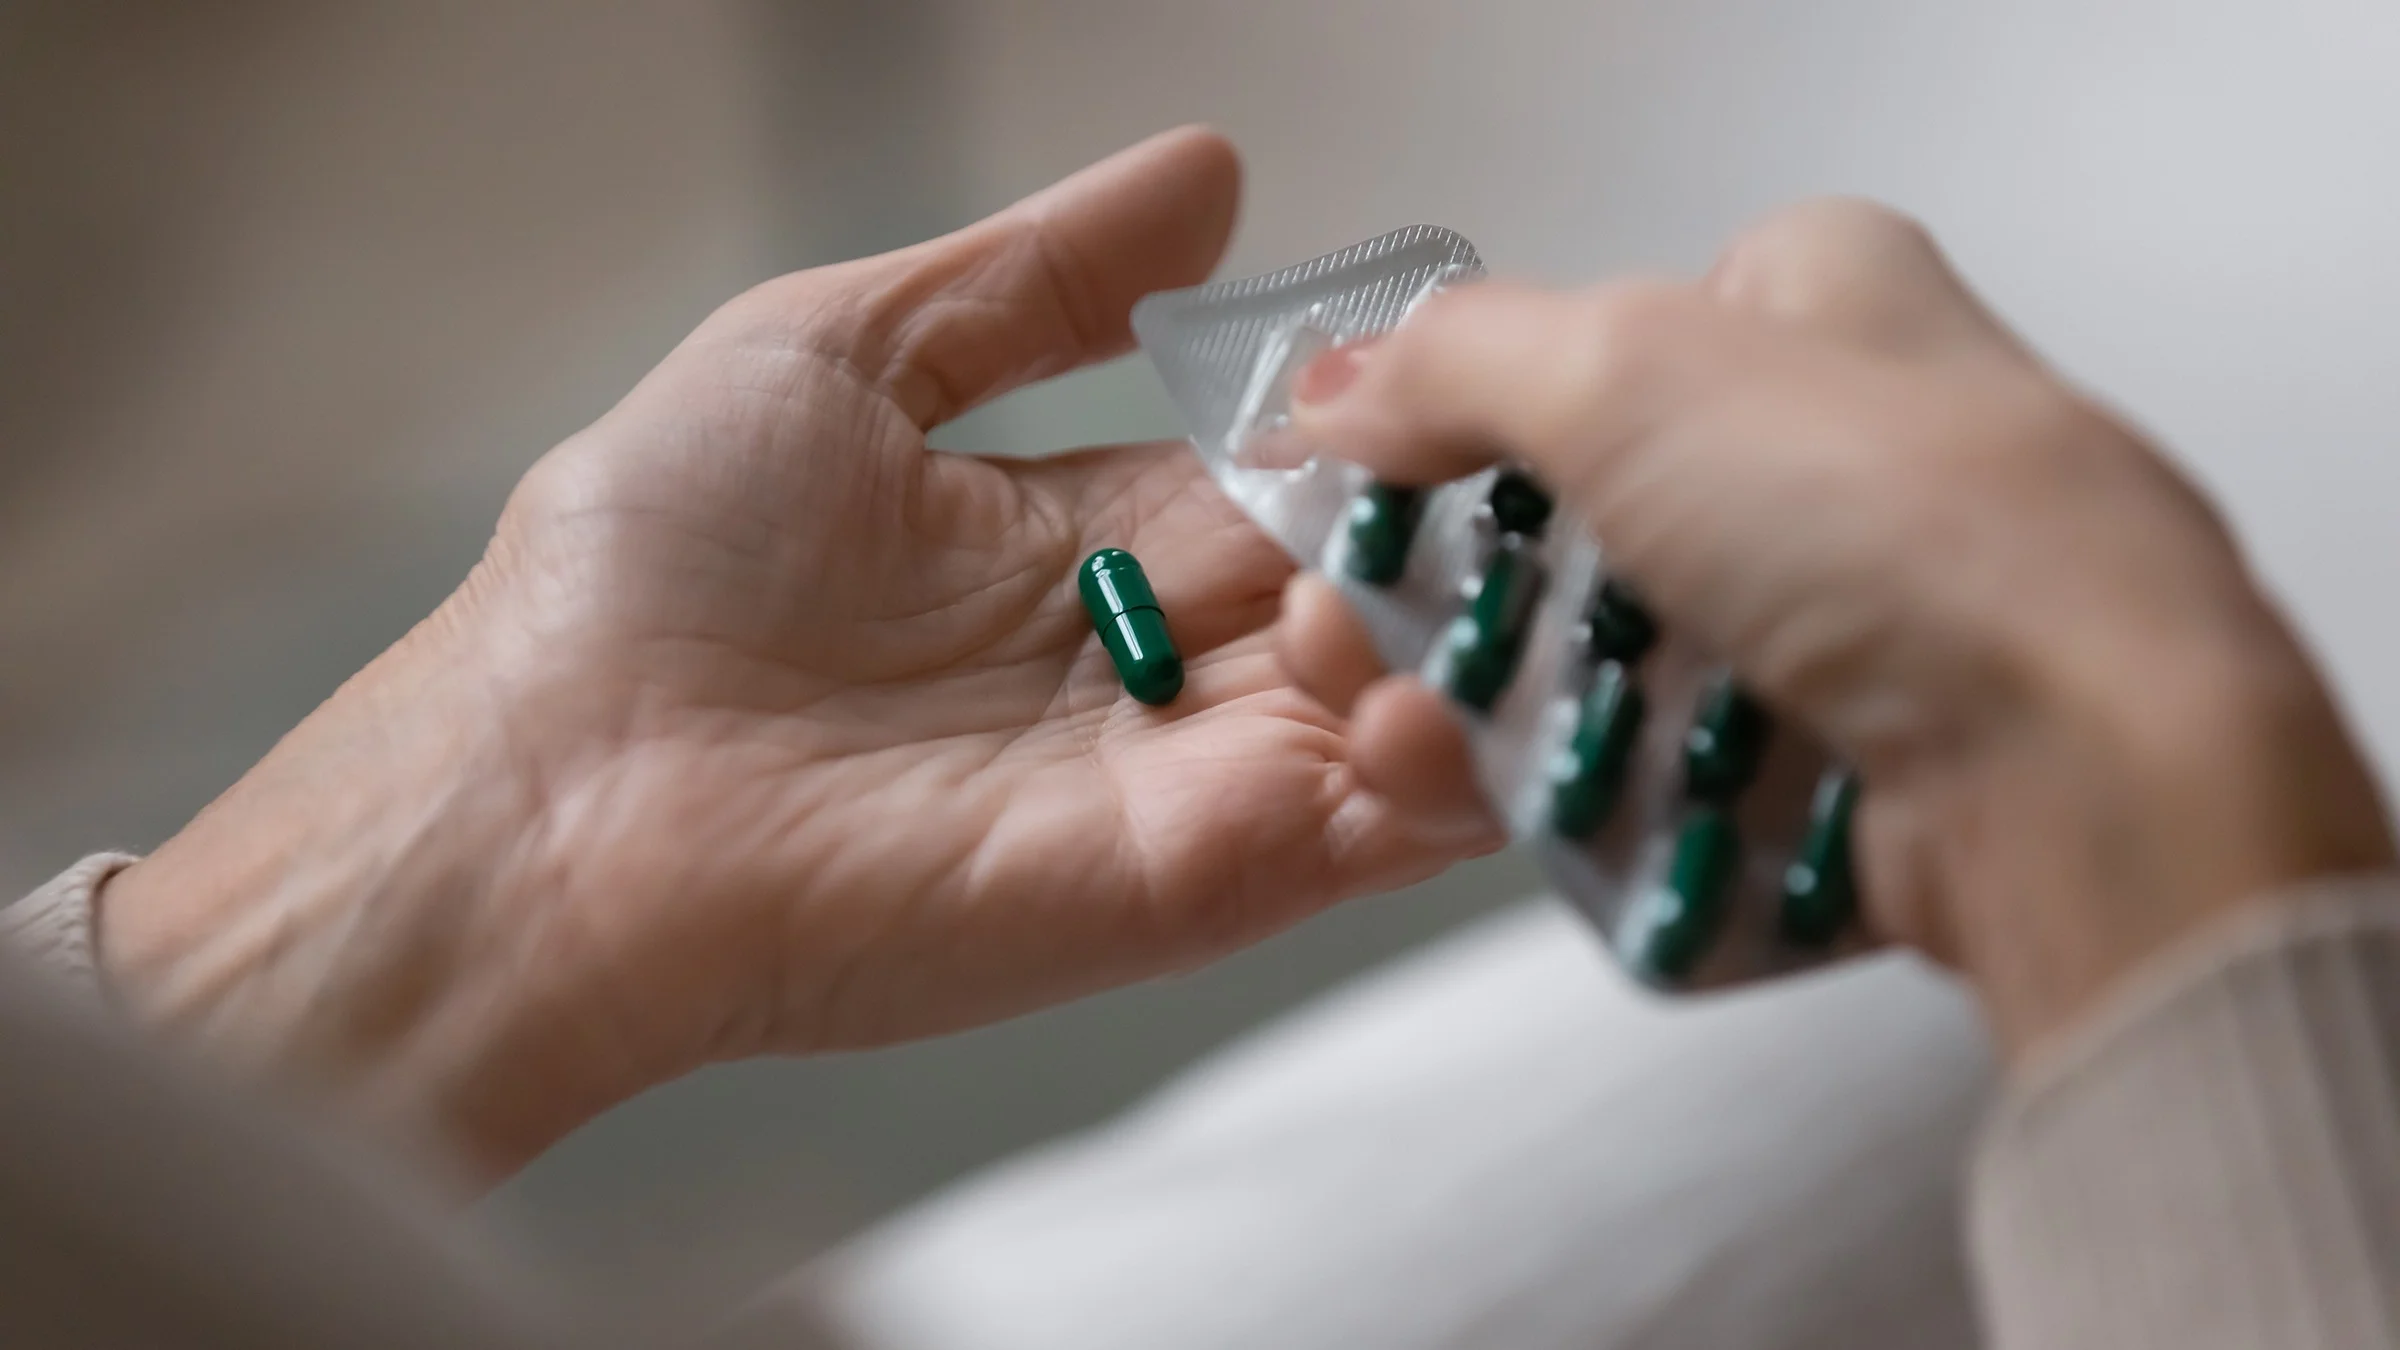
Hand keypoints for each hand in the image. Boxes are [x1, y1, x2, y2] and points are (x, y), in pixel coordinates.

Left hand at [97, 129, 1487, 1178]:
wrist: (556, 787)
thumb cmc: (649, 560)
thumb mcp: (835, 352)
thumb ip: (1035, 278)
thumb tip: (1216, 170)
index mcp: (1083, 535)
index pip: (1280, 468)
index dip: (1371, 412)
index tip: (1462, 353)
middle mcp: (1149, 659)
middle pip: (1361, 584)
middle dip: (1451, 523)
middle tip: (1531, 462)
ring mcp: (1182, 778)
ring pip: (1402, 705)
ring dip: (1470, 634)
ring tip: (1498, 563)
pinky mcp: (1190, 883)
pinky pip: (1372, 832)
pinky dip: (1448, 766)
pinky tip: (1442, 684)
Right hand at [1275, 200, 2393, 1057]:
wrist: (2080, 766)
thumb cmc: (1905, 520)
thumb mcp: (1623, 370)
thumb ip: (1454, 365)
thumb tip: (1342, 392)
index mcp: (1825, 298)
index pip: (1605, 332)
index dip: (1475, 406)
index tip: (1372, 485)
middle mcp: (1855, 447)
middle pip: (1597, 518)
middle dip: (1467, 591)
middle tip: (1367, 641)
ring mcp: (1871, 614)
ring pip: (1634, 663)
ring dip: (1510, 709)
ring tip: (1416, 744)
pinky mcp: (1871, 759)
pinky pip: (1693, 774)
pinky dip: (1608, 794)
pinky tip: (1541, 809)